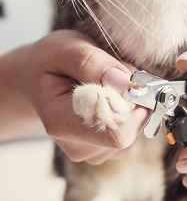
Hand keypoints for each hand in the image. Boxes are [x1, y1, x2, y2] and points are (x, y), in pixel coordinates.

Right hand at [5, 30, 147, 164]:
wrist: (37, 78)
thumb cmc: (51, 61)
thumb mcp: (65, 49)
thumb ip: (93, 63)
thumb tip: (126, 83)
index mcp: (62, 123)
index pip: (116, 133)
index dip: (133, 105)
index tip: (128, 78)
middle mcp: (77, 145)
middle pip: (129, 130)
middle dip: (134, 99)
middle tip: (115, 74)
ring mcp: (91, 150)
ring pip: (134, 128)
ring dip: (132, 102)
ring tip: (107, 83)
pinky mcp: (103, 148)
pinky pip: (132, 129)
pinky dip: (130, 109)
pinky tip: (110, 96)